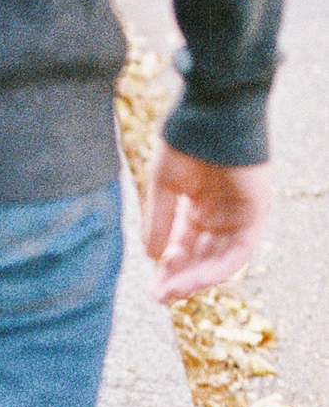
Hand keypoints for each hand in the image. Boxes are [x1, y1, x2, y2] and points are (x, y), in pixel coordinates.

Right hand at [143, 141, 270, 304]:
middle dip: (179, 280)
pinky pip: (239, 250)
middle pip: (201, 257)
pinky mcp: (255, 211)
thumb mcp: (164, 185)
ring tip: (171, 293)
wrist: (213, 109)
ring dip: (196, 280)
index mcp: (198, 205)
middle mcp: (220, 213)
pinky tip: (194, 280)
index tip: (150, 289)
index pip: (183, 246)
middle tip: (157, 297)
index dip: (167, 270)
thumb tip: (150, 257)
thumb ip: (158, 221)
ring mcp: (238, 213)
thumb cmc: (186, 139)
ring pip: (220, 259)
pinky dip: (217, 267)